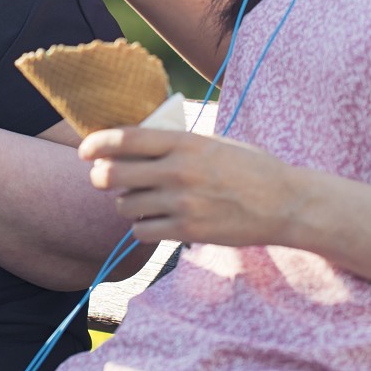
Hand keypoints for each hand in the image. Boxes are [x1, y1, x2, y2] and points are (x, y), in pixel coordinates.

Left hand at [81, 126, 303, 247]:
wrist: (285, 203)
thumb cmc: (251, 167)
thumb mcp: (214, 142)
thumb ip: (177, 142)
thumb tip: (137, 142)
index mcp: (185, 142)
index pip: (127, 139)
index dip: (97, 143)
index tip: (85, 150)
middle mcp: (178, 171)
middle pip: (114, 174)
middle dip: (101, 177)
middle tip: (104, 178)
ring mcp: (182, 203)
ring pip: (125, 205)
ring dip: (125, 203)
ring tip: (140, 200)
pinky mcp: (187, 231)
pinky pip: (142, 231)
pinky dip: (141, 227)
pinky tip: (153, 221)